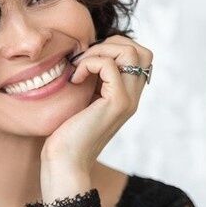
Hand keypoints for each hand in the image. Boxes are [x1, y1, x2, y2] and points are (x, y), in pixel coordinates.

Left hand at [40, 35, 152, 173]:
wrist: (64, 162)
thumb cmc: (66, 134)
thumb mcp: (81, 99)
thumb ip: (91, 80)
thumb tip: (84, 53)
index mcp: (126, 95)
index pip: (139, 56)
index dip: (114, 48)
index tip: (87, 60)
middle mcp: (133, 97)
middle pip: (141, 50)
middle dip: (111, 44)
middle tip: (85, 61)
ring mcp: (128, 100)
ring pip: (131, 52)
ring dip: (100, 52)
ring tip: (79, 68)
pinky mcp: (117, 103)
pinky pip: (110, 66)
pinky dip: (89, 64)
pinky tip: (75, 80)